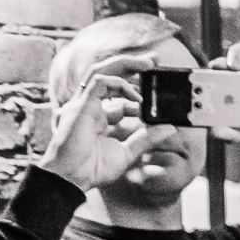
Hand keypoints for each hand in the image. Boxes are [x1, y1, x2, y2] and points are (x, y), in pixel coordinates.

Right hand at [40, 53, 169, 191]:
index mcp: (98, 117)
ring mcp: (83, 104)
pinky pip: (99, 82)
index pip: (118, 96)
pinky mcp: (80, 106)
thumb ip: (146, 139)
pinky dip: (120, 84)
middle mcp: (89, 106)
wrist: (70, 179)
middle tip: (154, 60)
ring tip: (148, 65)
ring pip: (101, 71)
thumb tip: (169, 128)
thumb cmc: (91, 169)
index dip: (139, 94)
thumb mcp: (127, 153)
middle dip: (131, 65)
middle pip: (108, 75)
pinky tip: (137, 97)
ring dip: (126, 64)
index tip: (158, 101)